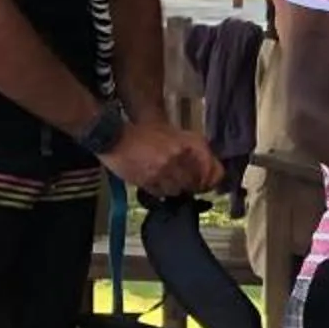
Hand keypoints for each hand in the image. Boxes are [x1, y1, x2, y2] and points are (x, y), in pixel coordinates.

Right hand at [104, 118, 219, 196]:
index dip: (213, 179)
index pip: (212, 168)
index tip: (209, 182)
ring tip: (170, 182)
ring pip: (180, 190)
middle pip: (196, 183)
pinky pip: (162, 194)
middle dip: (194, 186)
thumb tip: (208, 165)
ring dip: (177, 189)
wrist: (115, 137)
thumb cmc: (144, 134)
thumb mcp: (173, 133)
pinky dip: (162, 192)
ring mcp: (163, 170)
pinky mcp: (148, 181)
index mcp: (188, 144)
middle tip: (190, 186)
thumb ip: (192, 148)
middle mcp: (179, 157)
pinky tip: (158, 184)